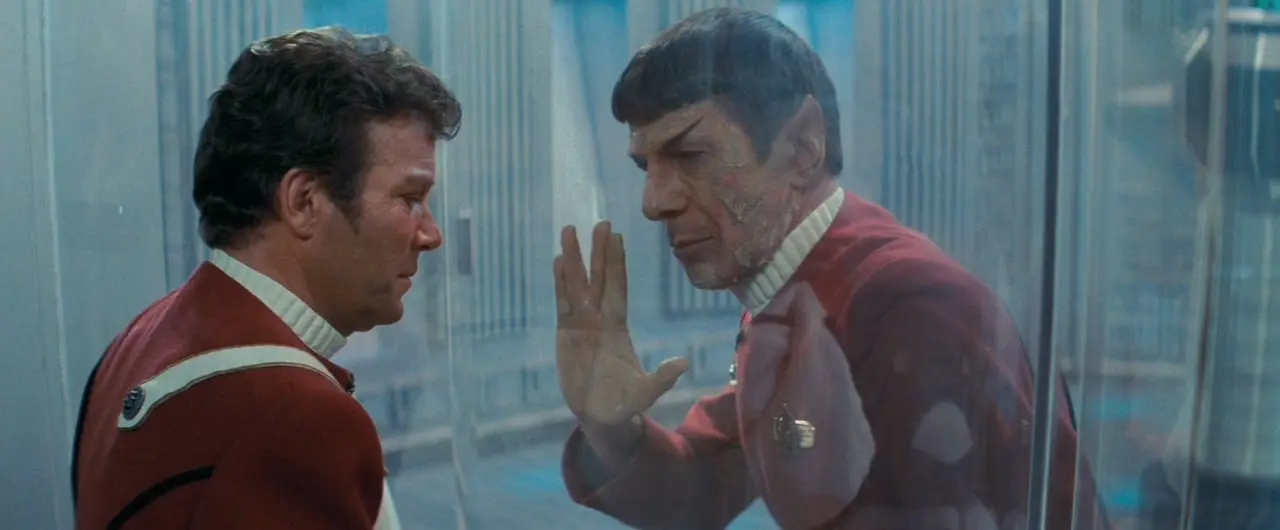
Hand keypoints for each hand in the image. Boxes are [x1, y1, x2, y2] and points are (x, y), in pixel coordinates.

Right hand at [554, 221, 688, 426]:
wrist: (600, 415)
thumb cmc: (625, 403)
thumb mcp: (645, 393)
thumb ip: (662, 378)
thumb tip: (684, 363)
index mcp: (618, 328)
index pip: (618, 288)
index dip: (617, 264)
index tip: (617, 237)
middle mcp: (600, 320)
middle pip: (599, 279)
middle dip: (598, 252)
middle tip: (600, 222)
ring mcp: (581, 325)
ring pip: (577, 285)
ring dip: (574, 259)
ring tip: (569, 231)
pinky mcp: (565, 334)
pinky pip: (561, 303)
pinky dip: (559, 282)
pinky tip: (558, 261)